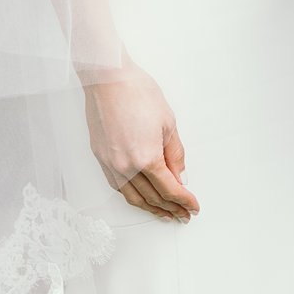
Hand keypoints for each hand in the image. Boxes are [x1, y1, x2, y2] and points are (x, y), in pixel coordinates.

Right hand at [83, 59, 200, 221]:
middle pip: (152, 197)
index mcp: (146, 158)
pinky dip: (132, 196)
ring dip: (151, 208)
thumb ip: (174, 153)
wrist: (108, 78)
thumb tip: (179, 175)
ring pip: (133, 197)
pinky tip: (140, 198)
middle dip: (170, 208)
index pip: (169, 189)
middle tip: (182, 215)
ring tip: (164, 214)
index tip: (192, 207)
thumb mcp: (167, 121)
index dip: (183, 201)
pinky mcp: (101, 158)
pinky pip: (118, 187)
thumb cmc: (137, 92)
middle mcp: (126, 167)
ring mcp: (111, 164)